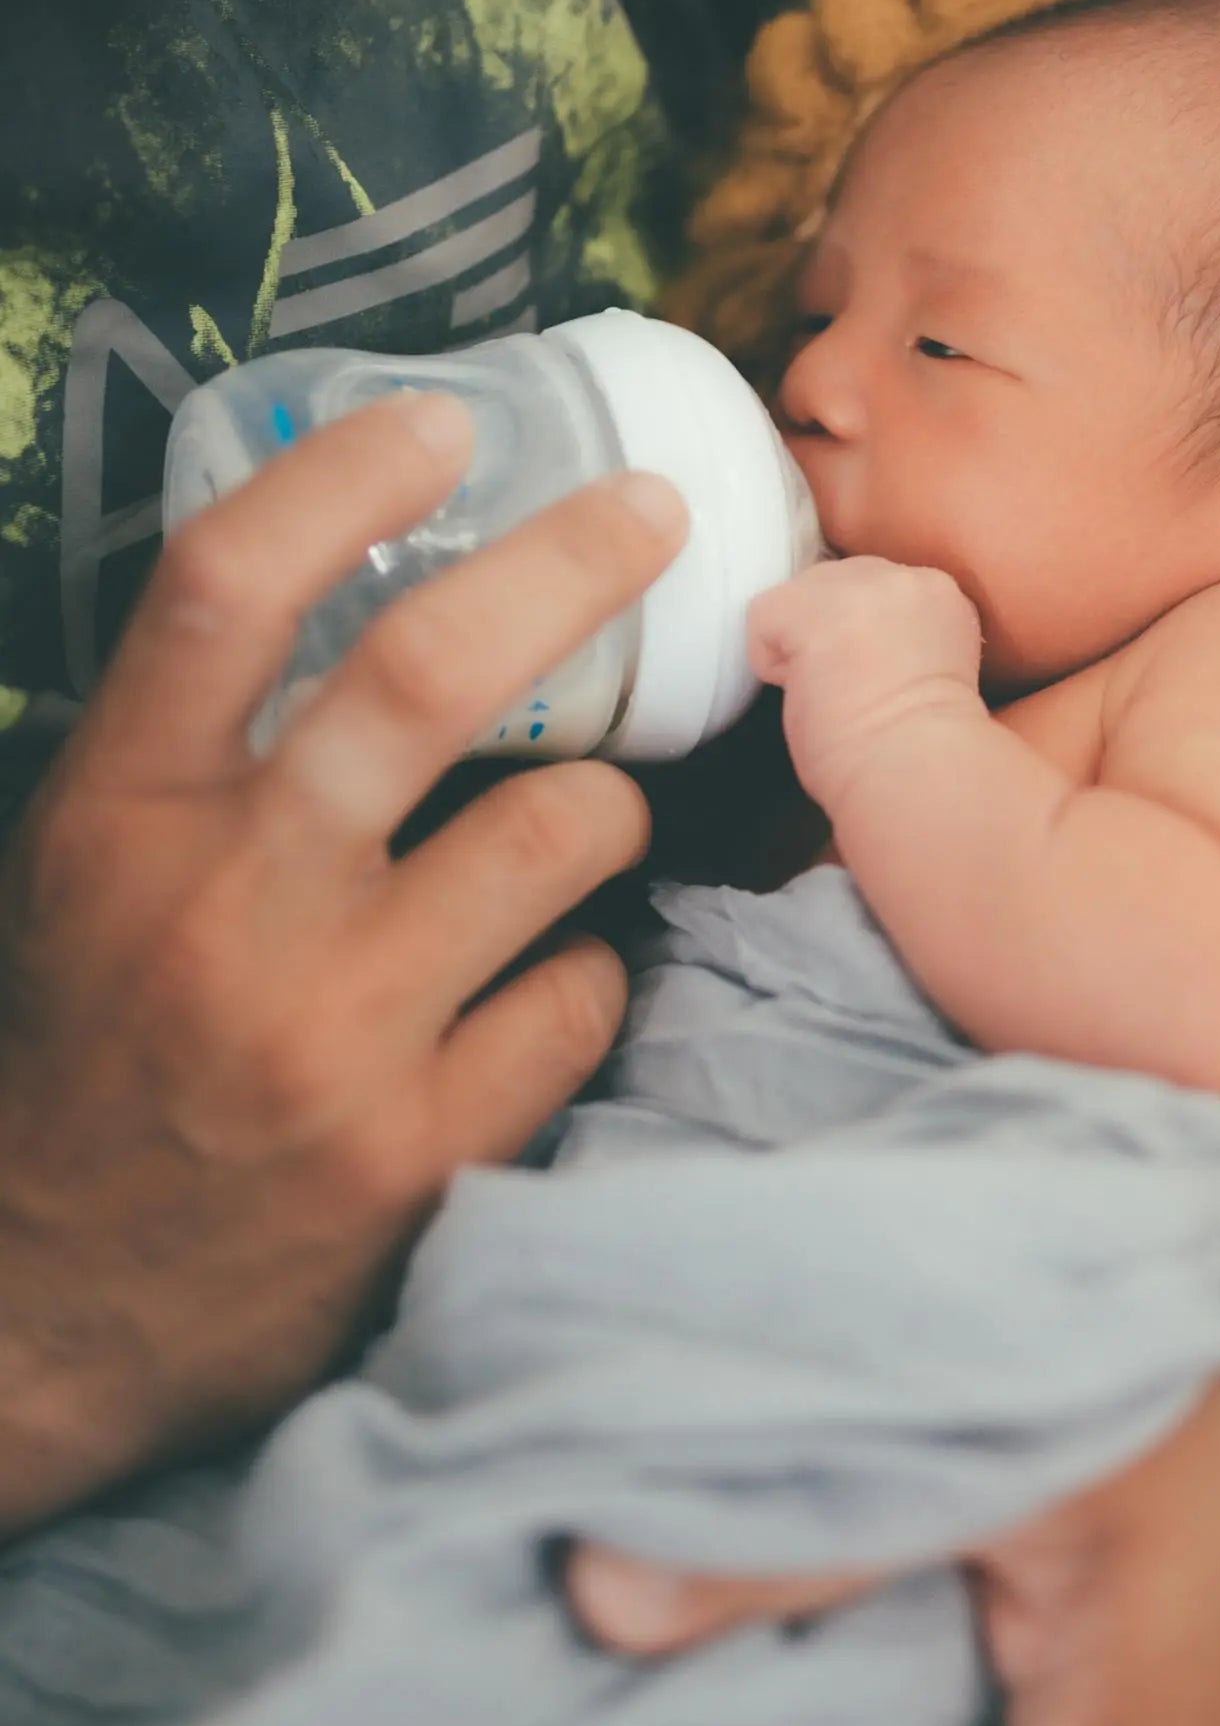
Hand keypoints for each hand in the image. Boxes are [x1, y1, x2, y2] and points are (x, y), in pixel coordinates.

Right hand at [0, 394, 685, 1535]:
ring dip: (606, 804)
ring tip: (585, 821)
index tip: (447, 418)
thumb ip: (202, 741)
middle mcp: (225, 905)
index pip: (227, 587)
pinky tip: (543, 985)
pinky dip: (589, 969)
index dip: (346, 477)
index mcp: (121, 813)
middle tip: (653, 513)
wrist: (50, 1308)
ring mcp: (330, 1034)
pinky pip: (585, 996)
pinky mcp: (422, 1152)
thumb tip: (363, 577)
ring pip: (562, 831)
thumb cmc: (94, 1045)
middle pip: (428, 672)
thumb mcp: (90, 866)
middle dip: (571, 563)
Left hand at [748, 555, 983, 815]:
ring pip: (800, 595)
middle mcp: (901, 575)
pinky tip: (804, 692)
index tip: (875, 678)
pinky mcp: (805, 603)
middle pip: (837, 581)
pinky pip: (763, 618)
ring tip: (829, 691)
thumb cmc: (922, 748)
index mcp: (941, 594)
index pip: (880, 592)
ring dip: (802, 640)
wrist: (913, 765)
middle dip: (832, 628)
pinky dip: (770, 660)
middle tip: (848, 687)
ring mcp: (851, 581)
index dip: (865, 636)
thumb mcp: (931, 666)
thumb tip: (852, 640)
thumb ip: (900, 636)